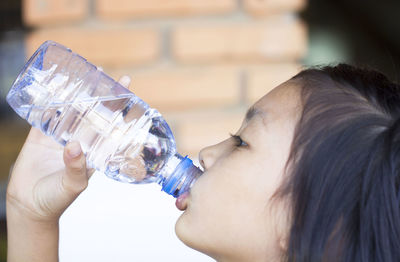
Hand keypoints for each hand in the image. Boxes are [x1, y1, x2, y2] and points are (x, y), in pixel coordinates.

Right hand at [6, 75, 131, 221]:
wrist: (29, 206)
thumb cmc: (56, 200)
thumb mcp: (73, 185)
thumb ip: (76, 167)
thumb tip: (75, 146)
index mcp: (94, 151)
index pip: (109, 126)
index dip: (118, 108)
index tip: (127, 89)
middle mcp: (80, 141)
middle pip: (92, 112)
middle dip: (98, 94)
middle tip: (103, 73)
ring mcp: (60, 137)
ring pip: (71, 110)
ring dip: (76, 93)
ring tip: (81, 74)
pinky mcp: (40, 136)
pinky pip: (46, 115)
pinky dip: (49, 102)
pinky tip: (53, 88)